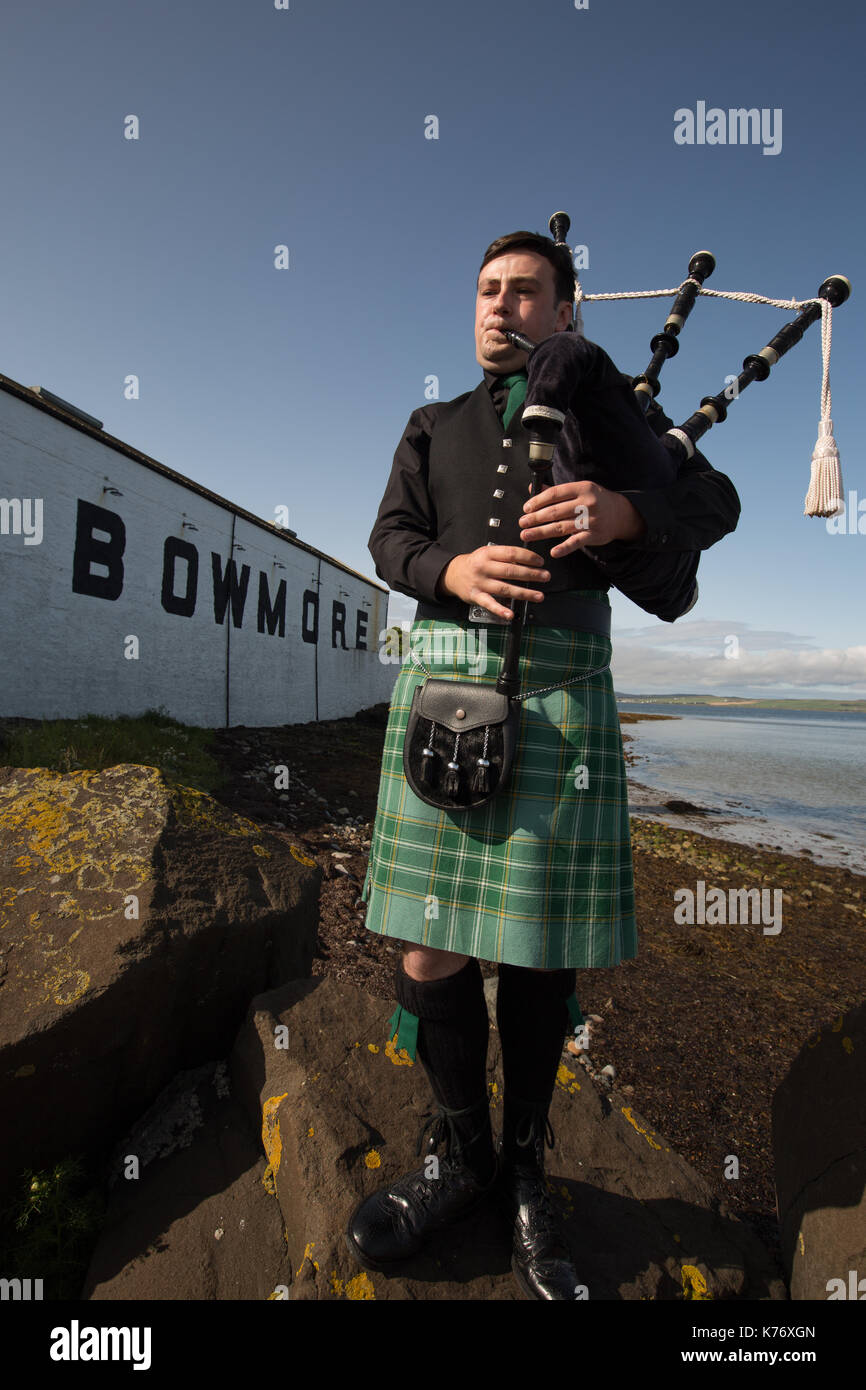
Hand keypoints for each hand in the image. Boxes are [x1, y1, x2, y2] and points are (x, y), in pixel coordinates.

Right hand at [438, 545, 549, 619]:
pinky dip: (500, 610)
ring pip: (504, 588)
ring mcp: (480, 583)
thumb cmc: (475, 563)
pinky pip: (490, 604)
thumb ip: (505, 556)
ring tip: (539, 596)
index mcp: (488, 553)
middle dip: (531, 574)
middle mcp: (483, 567)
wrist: (452, 574)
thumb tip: (528, 560)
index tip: (540, 562)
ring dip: (523, 593)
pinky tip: (511, 614)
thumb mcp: (488, 553)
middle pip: (510, 571)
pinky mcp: (476, 596)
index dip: (528, 557)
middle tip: (545, 577)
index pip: (511, 553)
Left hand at [518, 481, 645, 555]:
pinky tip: (553, 552)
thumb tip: (533, 488)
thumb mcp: (579, 490)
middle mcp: (586, 503)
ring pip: (561, 527)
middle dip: (535, 518)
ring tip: (527, 534)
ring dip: (541, 532)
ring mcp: (590, 520)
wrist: (620, 514)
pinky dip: (564, 548)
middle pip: (555, 511)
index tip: (526, 508)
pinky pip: (576, 542)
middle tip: (522, 523)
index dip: (538, 501)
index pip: (555, 494)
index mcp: (581, 488)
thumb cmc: (595, 500)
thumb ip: (557, 491)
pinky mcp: (594, 535)